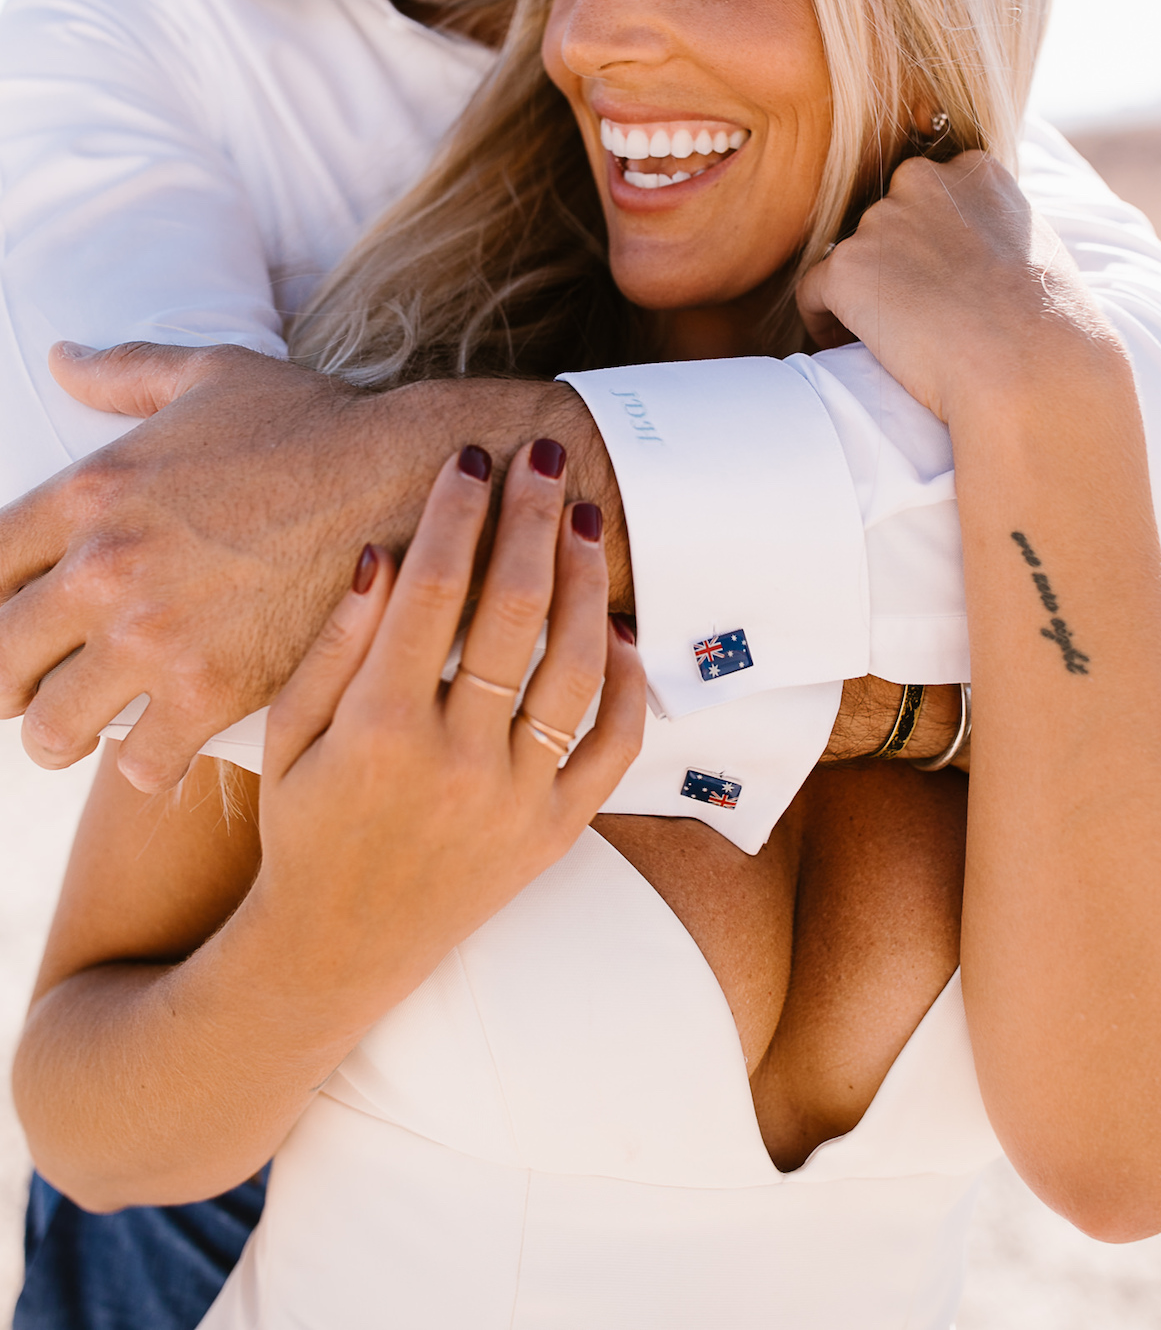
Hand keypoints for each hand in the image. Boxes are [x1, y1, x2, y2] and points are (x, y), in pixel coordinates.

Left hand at [0, 345, 369, 780]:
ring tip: (93, 724)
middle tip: (43, 680)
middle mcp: (105, 569)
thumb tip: (62, 357)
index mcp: (87, 493)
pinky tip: (171, 741)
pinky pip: (141, 765)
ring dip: (66, 732)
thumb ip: (125, 372)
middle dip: (10, 678)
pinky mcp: (218, 689)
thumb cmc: (318, 422)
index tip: (20, 613)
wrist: (415, 477)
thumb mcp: (213, 374)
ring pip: (50, 729)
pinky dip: (149, 762)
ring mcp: (158, 636)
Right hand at [251, 446, 642, 1005]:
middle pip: (512, 611)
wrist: (335, 950)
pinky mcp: (557, 830)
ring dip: (584, 581)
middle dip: (529, 519)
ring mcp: (516, 798)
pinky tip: (620, 625)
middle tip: (542, 456)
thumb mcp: (286, 740)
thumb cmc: (302, 829)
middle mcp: (456, 762)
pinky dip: (628, 683)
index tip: (470, 459)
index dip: (457, 514)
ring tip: (582, 518)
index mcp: (377, 731)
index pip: (432, 591)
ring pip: (575, 668)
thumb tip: (383, 554)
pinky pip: (614, 745)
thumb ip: (330, 648)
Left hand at [795, 152, 1124, 423]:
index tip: (944, 287)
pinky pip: (813, 294)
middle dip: (895, 266)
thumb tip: (974, 250)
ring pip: (853, 261)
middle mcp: (923, 180)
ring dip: (866, 297)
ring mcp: (881, 221)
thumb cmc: (1050, 327)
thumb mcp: (1037, 251)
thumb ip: (993, 229)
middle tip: (920, 320)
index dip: (930, 245)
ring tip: (899, 344)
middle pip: (887, 223)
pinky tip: (855, 351)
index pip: (929, 196)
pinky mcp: (847, 267)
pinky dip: (827, 324)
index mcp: (976, 171)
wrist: (1031, 368)